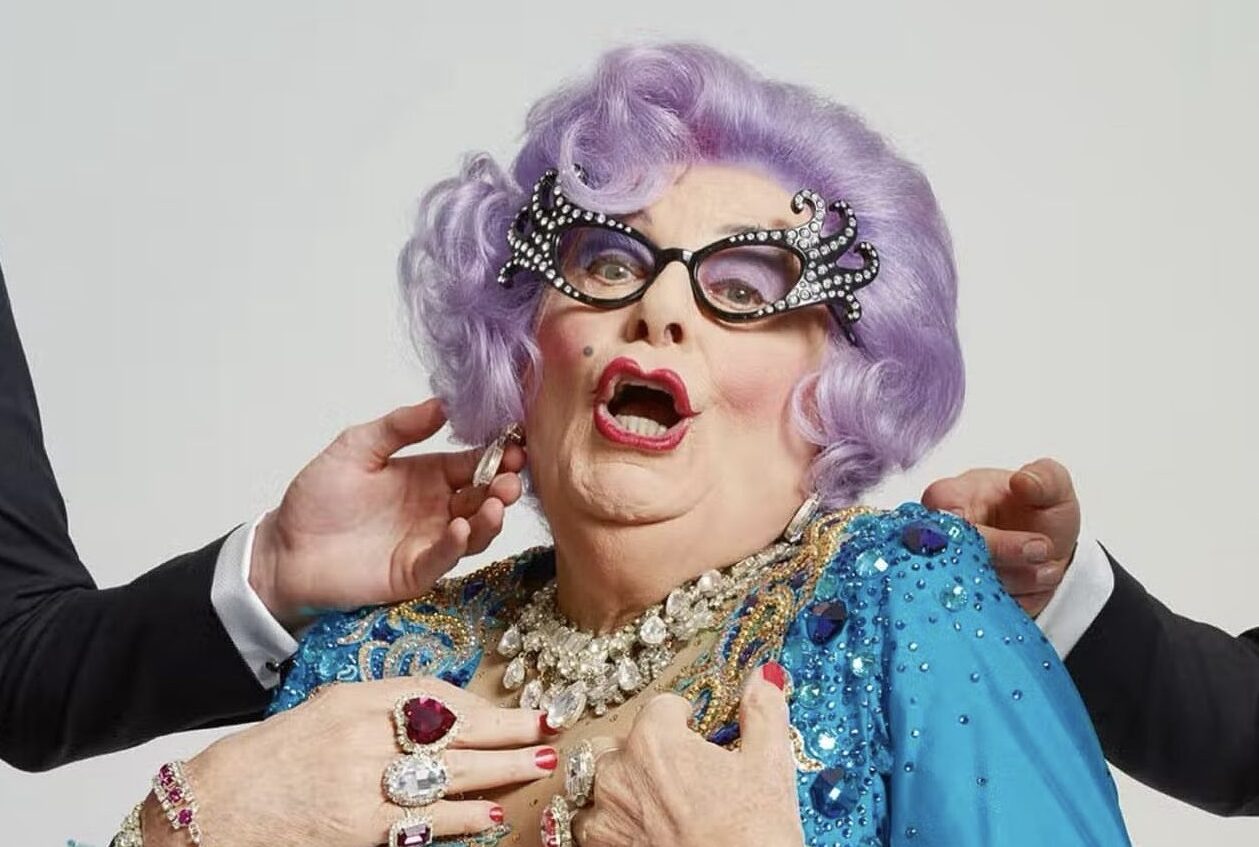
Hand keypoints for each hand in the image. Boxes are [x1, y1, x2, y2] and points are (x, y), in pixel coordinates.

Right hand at [141, 677, 560, 846]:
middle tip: (550, 729)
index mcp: (355, 702)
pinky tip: (489, 815)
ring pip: (449, 779)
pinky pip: (422, 825)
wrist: (212, 811)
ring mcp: (361, 790)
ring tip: (537, 766)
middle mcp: (362, 741)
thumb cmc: (273, 759)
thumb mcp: (327, 712)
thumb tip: (446, 710)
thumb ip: (383, 708)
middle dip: (508, 732)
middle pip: (454, 734)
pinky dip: (460, 821)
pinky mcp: (357, 833)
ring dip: (499, 774)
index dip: (483, 705)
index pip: (435, 697)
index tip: (517, 706)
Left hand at [249, 399, 525, 624]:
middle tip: (512, 476)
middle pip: (483, 497)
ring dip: (491, 517)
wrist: (284, 549)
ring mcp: (429, 542)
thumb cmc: (317, 498)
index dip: (495, 454)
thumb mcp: (357, 447)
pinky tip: (460, 527)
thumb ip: (399, 427)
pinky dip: (457, 544)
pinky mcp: (415, 573)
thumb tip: (442, 403)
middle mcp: (436, 508)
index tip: (514, 443)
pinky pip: (444, 558)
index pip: (473, 463)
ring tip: (497, 502)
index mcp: (428, 476)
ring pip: (475, 531)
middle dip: (503, 486)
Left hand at [573, 664, 803, 846]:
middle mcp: (619, 771)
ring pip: (597, 782)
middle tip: (683, 772)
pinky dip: (610, 823)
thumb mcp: (770, 766)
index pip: (662, 705)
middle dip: (646, 749)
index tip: (700, 734)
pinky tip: (644, 831)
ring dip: (621, 786)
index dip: (685, 718)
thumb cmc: (752, 836)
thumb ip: (762, 711)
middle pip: (621, 739)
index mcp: (655, 739)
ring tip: (659, 803)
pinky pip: (589, 825)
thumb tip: (763, 678)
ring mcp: (604, 814)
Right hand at [921, 457, 1080, 615]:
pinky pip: (980, 610)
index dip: (992, 540)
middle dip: (1008, 562)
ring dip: (1018, 583)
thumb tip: (1022, 481)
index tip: (1036, 545)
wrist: (1044, 546)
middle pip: (956, 560)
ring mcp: (946, 568)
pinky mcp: (960, 597)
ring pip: (970, 588)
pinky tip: (1035, 585)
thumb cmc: (1035, 510)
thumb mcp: (1053, 487)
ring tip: (1048, 569)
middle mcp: (939, 535)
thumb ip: (1044, 477)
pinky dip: (1015, 602)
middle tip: (1045, 554)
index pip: (948, 521)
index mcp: (950, 497)